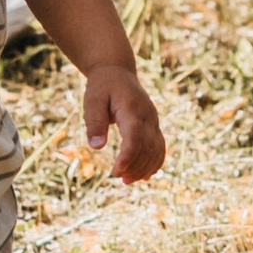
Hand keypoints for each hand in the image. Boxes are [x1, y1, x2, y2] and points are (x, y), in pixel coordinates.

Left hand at [83, 64, 165, 181]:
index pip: (135, 138)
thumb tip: (96, 147)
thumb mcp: (92, 99)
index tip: (116, 172)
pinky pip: (160, 146)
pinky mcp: (154, 125)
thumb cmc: (102, 86)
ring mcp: (153, 121)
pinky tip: (144, 175)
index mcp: (132, 109)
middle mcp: (147, 116)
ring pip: (157, 149)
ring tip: (127, 180)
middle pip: (148, 147)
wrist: (117, 71)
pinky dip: (155, 162)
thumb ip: (94, 122)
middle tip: (120, 179)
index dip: (128, 157)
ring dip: (145, 168)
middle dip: (136, 166)